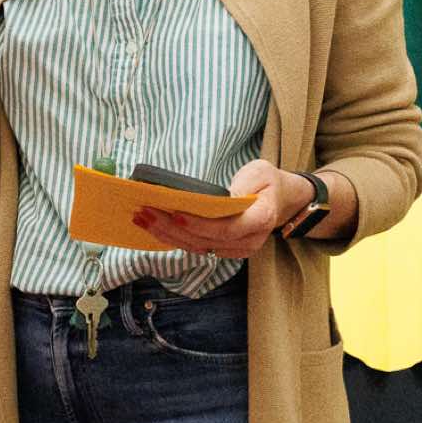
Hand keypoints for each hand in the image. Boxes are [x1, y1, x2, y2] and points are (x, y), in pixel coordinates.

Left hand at [131, 159, 313, 258]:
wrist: (280, 200)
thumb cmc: (267, 181)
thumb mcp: (259, 172)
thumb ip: (242, 184)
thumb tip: (212, 198)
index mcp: (262, 219)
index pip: (228, 228)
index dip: (200, 224)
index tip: (175, 212)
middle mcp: (249, 241)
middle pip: (205, 241)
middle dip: (172, 228)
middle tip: (146, 212)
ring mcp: (236, 250)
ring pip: (196, 248)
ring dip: (166, 234)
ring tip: (142, 218)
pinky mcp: (224, 250)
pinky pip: (196, 247)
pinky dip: (173, 237)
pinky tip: (153, 226)